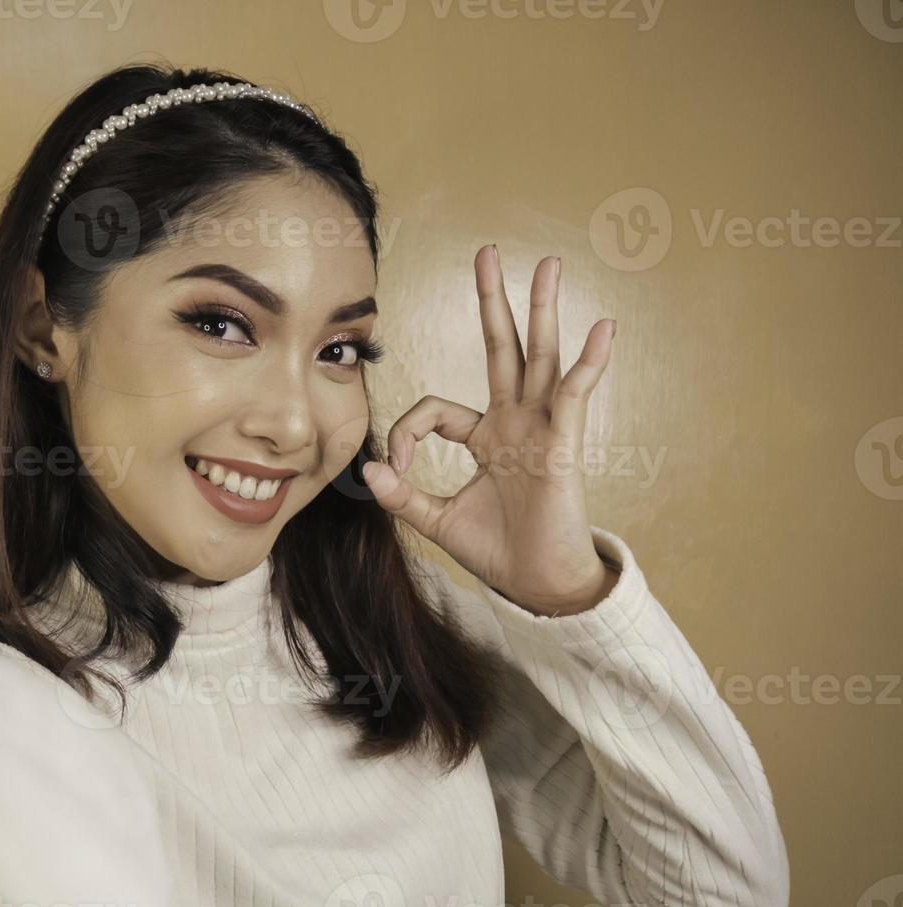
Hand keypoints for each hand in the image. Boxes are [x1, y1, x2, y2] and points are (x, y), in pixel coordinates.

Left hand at [363, 246, 618, 616]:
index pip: (436, 409)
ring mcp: (541, 430)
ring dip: (544, 310)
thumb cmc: (499, 551)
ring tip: (550, 265)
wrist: (539, 587)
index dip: (407, 433)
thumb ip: (403, 496)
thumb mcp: (437, 521)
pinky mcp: (563, 447)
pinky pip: (574, 397)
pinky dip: (588, 364)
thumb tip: (370, 468)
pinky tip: (602, 329)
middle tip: (488, 253)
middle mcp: (515, 424)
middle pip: (503, 350)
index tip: (397, 470)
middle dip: (495, 302)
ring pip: (540, 358)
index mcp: (485, 438)